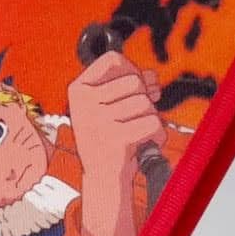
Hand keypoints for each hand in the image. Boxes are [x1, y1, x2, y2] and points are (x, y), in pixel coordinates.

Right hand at [67, 50, 165, 183]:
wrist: (103, 176)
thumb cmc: (108, 136)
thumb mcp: (108, 104)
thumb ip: (128, 82)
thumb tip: (151, 78)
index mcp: (78, 89)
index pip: (113, 59)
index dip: (130, 70)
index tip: (128, 89)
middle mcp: (83, 103)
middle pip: (135, 81)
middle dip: (143, 98)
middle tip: (131, 117)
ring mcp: (97, 120)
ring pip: (145, 103)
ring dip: (149, 118)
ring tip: (134, 132)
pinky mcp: (115, 138)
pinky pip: (153, 123)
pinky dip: (156, 135)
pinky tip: (143, 143)